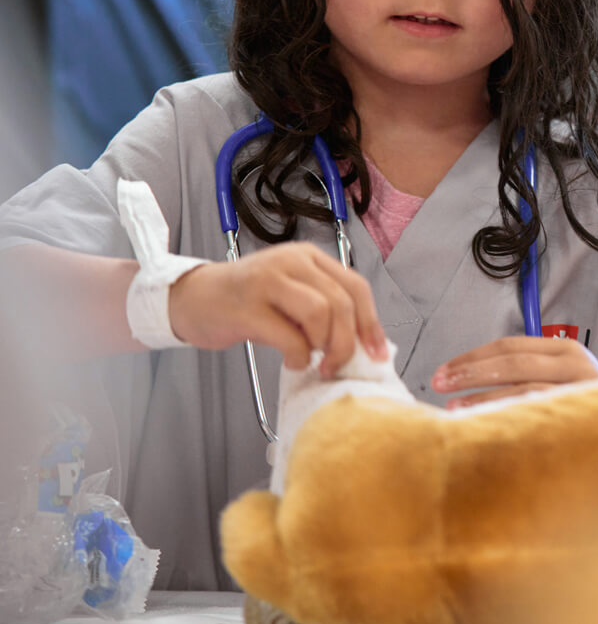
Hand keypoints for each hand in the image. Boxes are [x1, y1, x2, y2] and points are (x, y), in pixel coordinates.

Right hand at [168, 242, 386, 375]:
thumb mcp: (290, 295)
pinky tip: (292, 361)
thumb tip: (362, 344)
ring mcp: (268, 281)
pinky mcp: (247, 307)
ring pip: (320, 313)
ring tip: (313, 360)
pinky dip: (298, 356)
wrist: (193, 298)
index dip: (371, 323)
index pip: (355, 286)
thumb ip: (323, 310)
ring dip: (324, 346)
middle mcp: (291, 262)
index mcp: (308, 257)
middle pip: (342, 301)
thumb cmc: (247, 302)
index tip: (378, 354)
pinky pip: (289, 336)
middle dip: (348, 342)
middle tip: (337, 365)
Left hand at [431, 335, 597, 408]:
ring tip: (456, 409)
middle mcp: (576, 364)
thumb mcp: (563, 383)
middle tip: (440, 382)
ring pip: (522, 389)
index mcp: (566, 350)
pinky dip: (509, 419)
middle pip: (511, 362)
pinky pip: (540, 415)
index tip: (444, 371)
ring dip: (483, 399)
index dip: (471, 358)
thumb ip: (528, 376)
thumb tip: (473, 382)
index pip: (508, 346)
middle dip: (470, 373)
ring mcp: (583, 389)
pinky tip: (486, 426)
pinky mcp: (586, 415)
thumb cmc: (592, 413)